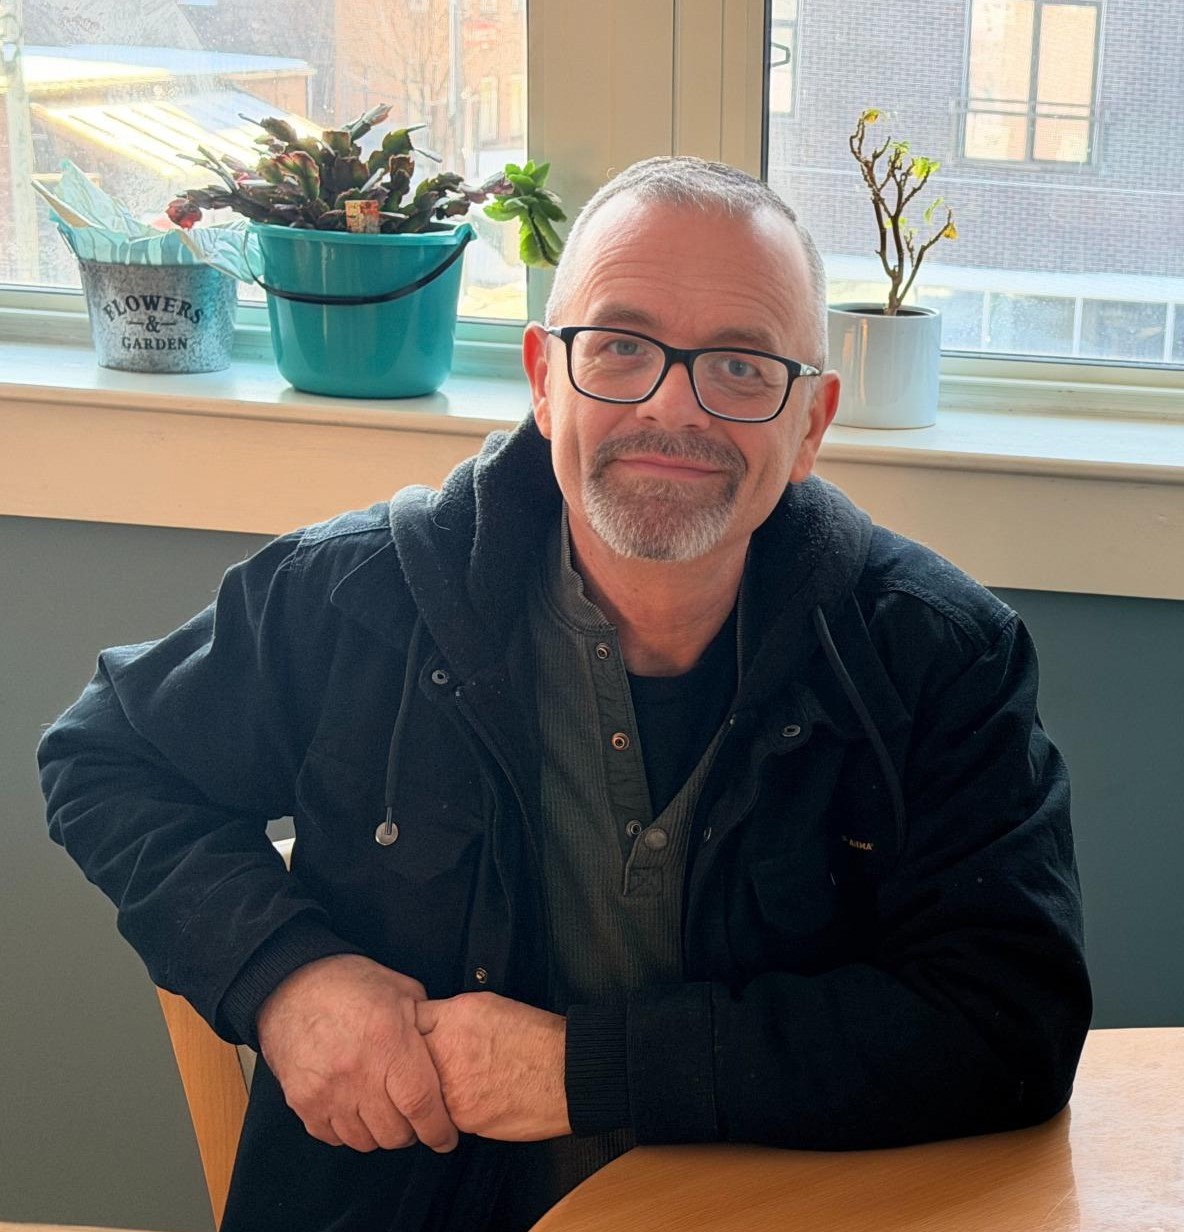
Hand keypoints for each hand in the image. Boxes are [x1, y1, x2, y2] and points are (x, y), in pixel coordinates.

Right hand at [255, 954, 457, 1153]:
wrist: (292, 987)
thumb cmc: (349, 985)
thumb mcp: (401, 991)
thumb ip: (427, 1024)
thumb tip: (446, 1050)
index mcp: (388, 1041)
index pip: (421, 1104)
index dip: (438, 1129)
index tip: (445, 1137)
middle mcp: (358, 1072)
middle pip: (394, 1132)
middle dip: (411, 1132)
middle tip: (414, 1118)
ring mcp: (327, 1091)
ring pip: (365, 1141)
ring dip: (380, 1133)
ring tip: (384, 1111)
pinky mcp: (304, 1103)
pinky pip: (334, 1138)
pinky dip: (349, 1131)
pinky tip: (356, 1108)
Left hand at [416, 992, 570, 1140]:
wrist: (566, 1074)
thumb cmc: (537, 1039)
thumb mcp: (489, 1006)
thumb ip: (452, 1015)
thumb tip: (433, 1024)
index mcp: (454, 1017)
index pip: (408, 1022)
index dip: (408, 1032)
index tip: (409, 1038)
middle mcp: (446, 1050)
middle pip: (405, 1059)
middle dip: (410, 1064)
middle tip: (424, 1068)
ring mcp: (450, 1087)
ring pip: (418, 1091)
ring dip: (428, 1090)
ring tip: (455, 1084)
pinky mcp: (460, 1117)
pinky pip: (440, 1114)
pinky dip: (448, 1110)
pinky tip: (470, 1100)